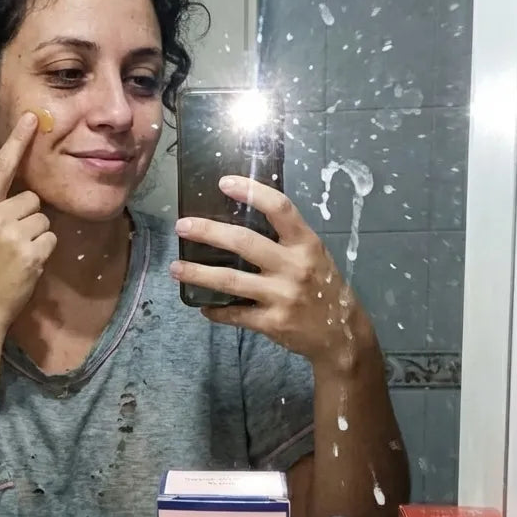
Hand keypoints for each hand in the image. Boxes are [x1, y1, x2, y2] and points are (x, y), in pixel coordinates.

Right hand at [0, 112, 56, 333]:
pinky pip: (50, 238)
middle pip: (31, 198)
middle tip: (12, 241)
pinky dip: (44, 250)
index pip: (1, 168)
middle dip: (28, 216)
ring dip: (36, 235)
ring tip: (18, 254)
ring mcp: (14, 235)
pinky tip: (27, 264)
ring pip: (43, 219)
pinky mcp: (32, 253)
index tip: (33, 119)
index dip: (18, 143)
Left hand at [170, 176, 373, 369]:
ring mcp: (282, 296)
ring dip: (198, 274)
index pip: (280, 209)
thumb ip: (284, 239)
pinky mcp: (272, 322)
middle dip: (208, 232)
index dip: (252, 192)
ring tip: (175, 268)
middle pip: (245, 243)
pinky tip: (201, 305)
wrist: (342, 333)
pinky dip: (215, 311)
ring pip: (230, 281)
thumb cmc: (322, 286)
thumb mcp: (314, 255)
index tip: (224, 183)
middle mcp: (294, 267)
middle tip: (182, 226)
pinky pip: (235, 314)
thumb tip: (239, 219)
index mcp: (306, 244)